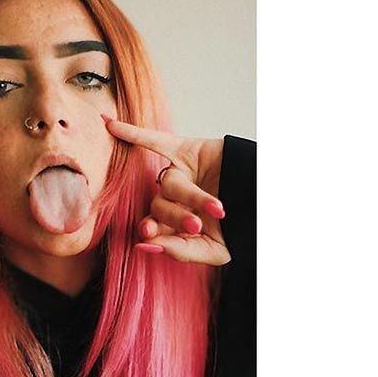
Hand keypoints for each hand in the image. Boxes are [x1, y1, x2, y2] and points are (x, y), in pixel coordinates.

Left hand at [101, 115, 230, 265]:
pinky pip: (155, 141)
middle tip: (194, 225)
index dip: (152, 232)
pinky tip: (110, 124)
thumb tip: (144, 247)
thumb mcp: (216, 251)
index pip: (153, 228)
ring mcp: (178, 174)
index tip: (150, 236)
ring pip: (168, 183)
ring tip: (217, 207)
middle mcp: (172, 199)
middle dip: (176, 217)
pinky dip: (133, 133)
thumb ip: (181, 251)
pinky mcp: (186, 151)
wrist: (267, 200)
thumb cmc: (242, 227)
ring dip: (191, 196)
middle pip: (158, 206)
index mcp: (174, 223)